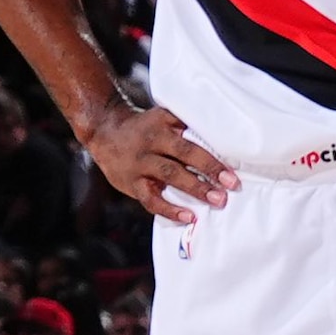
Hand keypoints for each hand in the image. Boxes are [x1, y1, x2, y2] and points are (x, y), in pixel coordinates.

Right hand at [73, 104, 231, 225]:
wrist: (104, 131)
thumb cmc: (144, 127)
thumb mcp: (162, 117)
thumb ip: (186, 126)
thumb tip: (223, 141)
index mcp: (163, 124)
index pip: (191, 136)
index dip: (212, 151)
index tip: (231, 165)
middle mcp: (151, 141)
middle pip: (184, 153)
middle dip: (209, 169)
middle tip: (231, 184)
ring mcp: (140, 163)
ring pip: (169, 175)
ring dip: (195, 188)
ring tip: (217, 200)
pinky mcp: (131, 183)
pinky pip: (151, 199)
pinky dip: (170, 209)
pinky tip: (188, 217)